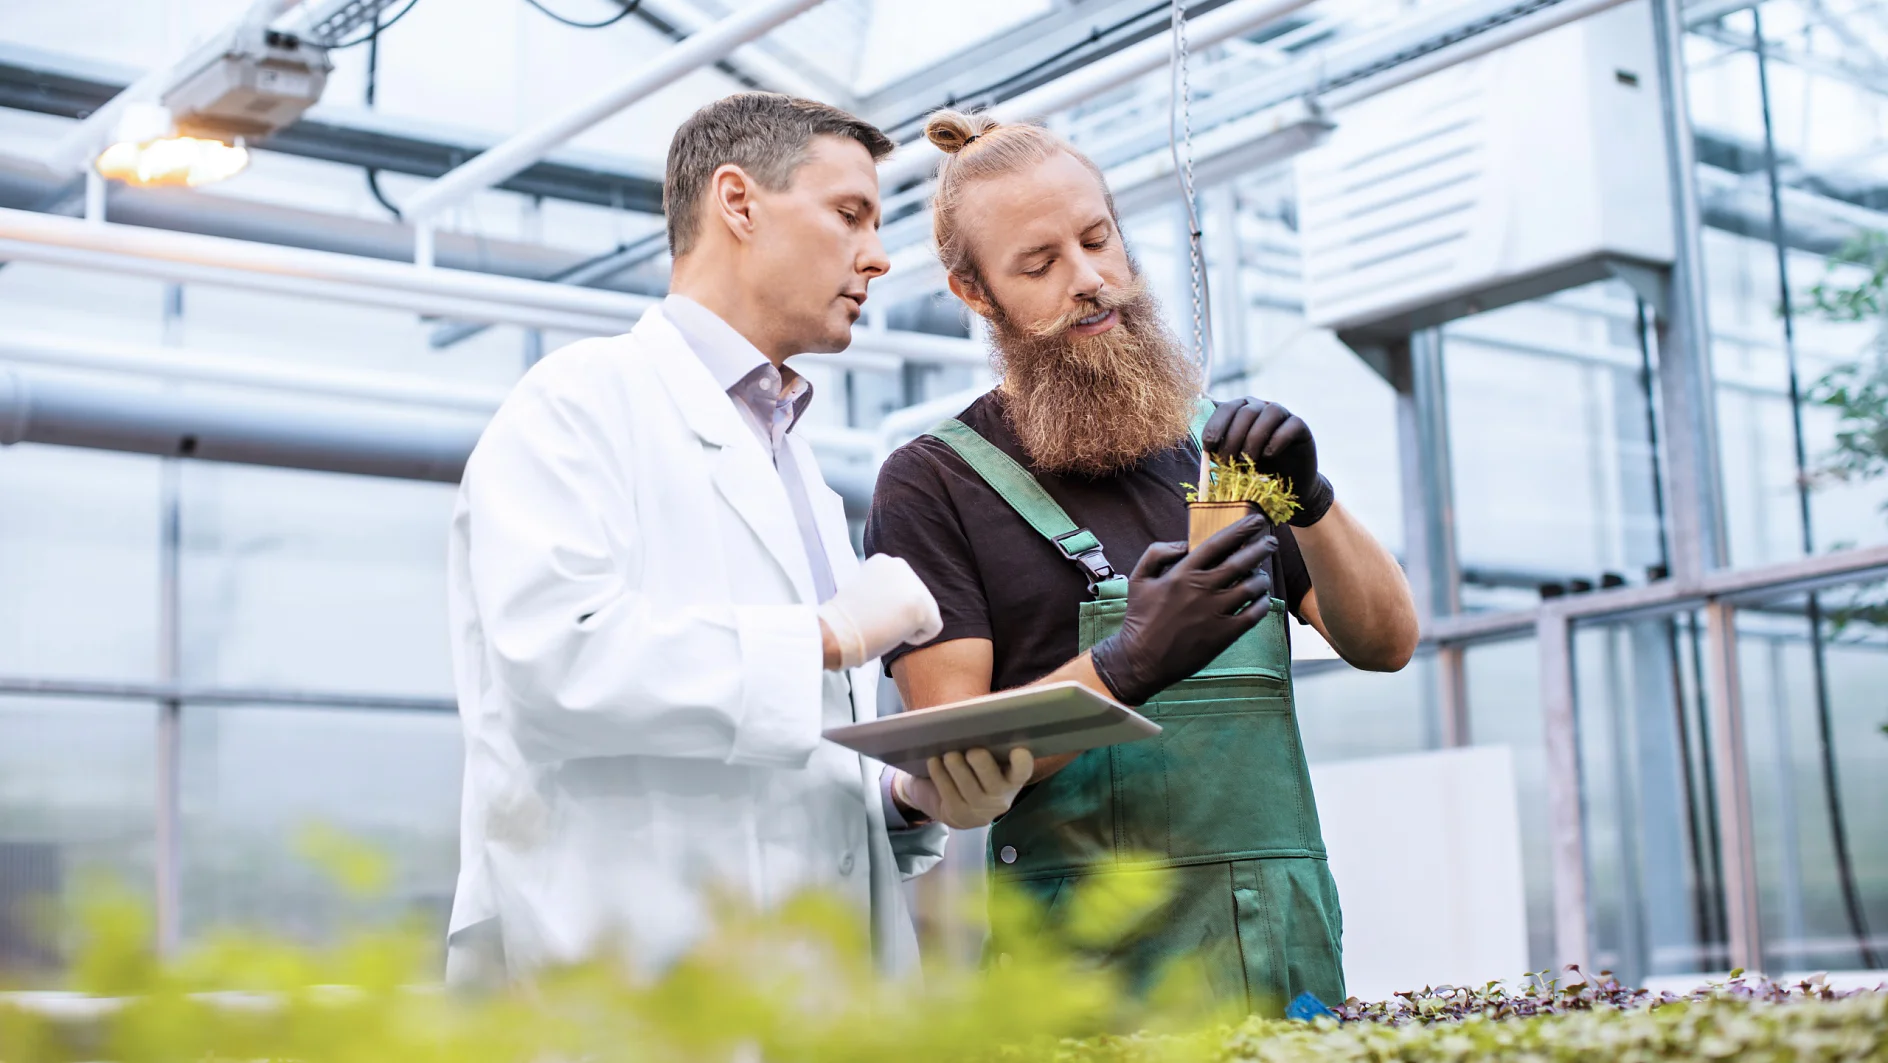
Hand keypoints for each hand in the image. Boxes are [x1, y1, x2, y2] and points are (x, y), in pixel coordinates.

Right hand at [817, 554, 942, 670]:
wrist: (835, 631)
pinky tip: (893, 633)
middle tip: (877, 622)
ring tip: (883, 626)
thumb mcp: (862, 591)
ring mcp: (913, 583)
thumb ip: (884, 590)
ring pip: (926, 613)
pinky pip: (932, 629)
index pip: (903, 590)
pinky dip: (916, 638)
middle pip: (917, 599)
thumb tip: (899, 603)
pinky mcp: (921, 604)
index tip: (870, 613)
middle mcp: (901, 565)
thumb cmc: (843, 620)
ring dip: (907, 625)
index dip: (889, 608)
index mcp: (884, 561)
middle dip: (902, 615)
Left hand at [894, 748, 1033, 829]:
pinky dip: (941, 777)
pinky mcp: (958, 816)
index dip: (1022, 763)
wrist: (942, 798)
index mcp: (1011, 777)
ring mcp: (979, 810)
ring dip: (958, 770)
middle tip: (972, 751)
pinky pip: (950, 796)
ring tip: (949, 755)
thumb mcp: (978, 757)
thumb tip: (972, 714)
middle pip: (995, 784)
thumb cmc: (966, 768)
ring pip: (971, 791)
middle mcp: (1000, 797)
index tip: (1017, 750)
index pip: (1022, 771)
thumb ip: (983, 742)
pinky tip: (934, 762)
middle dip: (984, 766)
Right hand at [1088, 518, 1277, 704]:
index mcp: (1183, 573)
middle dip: (1261, 548)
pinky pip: (1254, 614)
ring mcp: (1215, 612)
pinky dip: (1263, 603)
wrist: (1141, 660)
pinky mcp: (1224, 634)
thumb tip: (1184, 543)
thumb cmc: (1140, 618)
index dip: (1240, 530)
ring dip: (1261, 577)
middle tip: (1271, 542)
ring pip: (1251, 587)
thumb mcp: (1138, 578)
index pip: (1218, 544)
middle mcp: (1202, 589)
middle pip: (1241, 562)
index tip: (1256, 521)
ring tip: (1262, 575)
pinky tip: (1262, 600)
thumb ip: (1157, 553)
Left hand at [1201, 397, 1333, 525]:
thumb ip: (1219, 449)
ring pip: (1268, 413)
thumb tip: (1204, 445)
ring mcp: (1282, 414)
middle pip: (1245, 411)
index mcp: (1240, 410)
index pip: (1225, 408)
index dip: (1215, 425)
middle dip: (1232, 437)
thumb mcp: (1231, 459)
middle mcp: (1261, 407)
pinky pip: (1291, 424)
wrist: (1285, 484)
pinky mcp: (1300, 426)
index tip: (1208, 446)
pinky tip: (1268, 455)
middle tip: (1227, 460)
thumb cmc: (1254, 469)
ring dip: (1254, 438)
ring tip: (1248, 460)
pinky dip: (1277, 440)